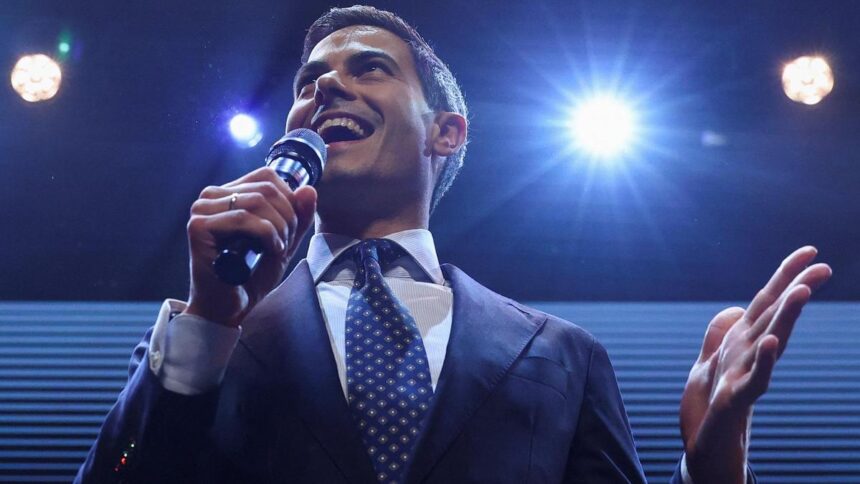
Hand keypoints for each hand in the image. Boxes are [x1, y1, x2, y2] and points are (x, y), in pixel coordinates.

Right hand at [184, 167, 316, 326]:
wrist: (228, 307)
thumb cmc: (250, 276)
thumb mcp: (284, 242)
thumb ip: (298, 217)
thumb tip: (309, 188)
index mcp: (228, 194)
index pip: (267, 176)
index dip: (289, 199)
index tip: (291, 228)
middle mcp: (211, 197)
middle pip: (266, 188)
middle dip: (287, 217)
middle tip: (286, 243)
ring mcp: (201, 210)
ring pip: (257, 202)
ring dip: (279, 228)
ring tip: (278, 249)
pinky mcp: (198, 227)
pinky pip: (243, 219)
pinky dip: (266, 235)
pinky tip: (269, 251)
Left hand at [680, 246, 831, 483]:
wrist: (703, 448)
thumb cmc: (710, 408)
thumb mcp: (707, 361)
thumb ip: (719, 333)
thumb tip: (736, 308)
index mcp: (742, 341)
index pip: (767, 301)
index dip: (785, 275)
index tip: (810, 251)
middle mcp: (749, 353)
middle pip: (775, 315)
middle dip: (797, 289)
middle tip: (823, 267)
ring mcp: (745, 374)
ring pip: (770, 340)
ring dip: (786, 316)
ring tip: (801, 291)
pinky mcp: (736, 398)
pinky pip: (755, 377)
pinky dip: (765, 360)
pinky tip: (772, 342)